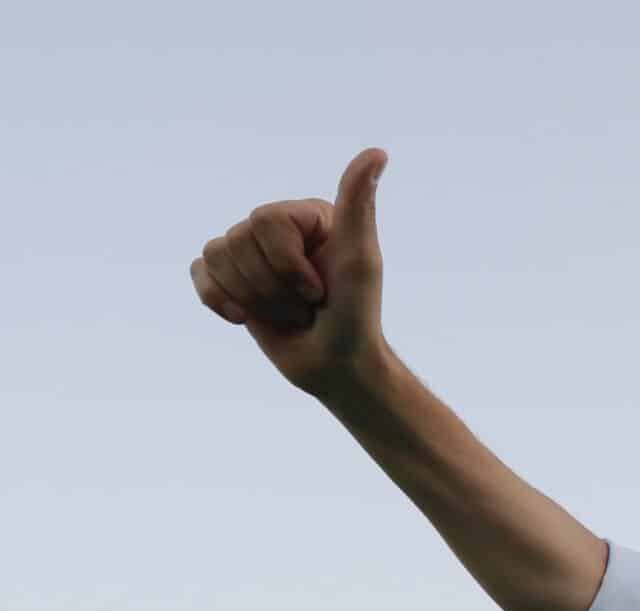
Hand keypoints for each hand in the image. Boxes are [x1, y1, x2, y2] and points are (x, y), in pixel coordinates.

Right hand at [189, 148, 390, 396]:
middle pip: (237, 240)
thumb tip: (378, 152)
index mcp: (306, 214)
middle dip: (271, 287)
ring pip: (216, 256)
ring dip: (253, 298)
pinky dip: (220, 300)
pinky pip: (199, 273)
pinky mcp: (229, 279)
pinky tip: (245, 317)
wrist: (335, 366)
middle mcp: (277, 227)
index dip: (288, 265)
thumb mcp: (360, 259)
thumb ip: (359, 204)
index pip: (265, 222)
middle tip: (306, 305)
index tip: (320, 290)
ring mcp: (250, 252)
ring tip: (287, 312)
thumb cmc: (354, 314)